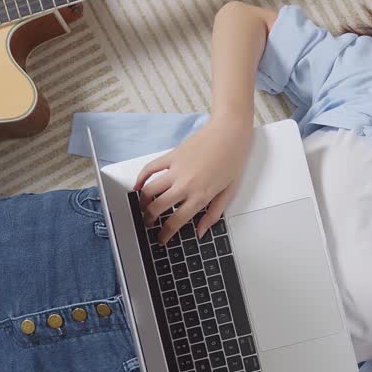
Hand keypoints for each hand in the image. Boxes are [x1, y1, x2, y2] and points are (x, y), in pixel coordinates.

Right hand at [133, 114, 251, 244]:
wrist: (229, 132)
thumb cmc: (233, 160)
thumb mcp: (229, 192)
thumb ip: (213, 214)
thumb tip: (201, 232)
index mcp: (201, 196)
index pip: (176, 221)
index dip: (165, 234)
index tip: (161, 239)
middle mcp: (185, 185)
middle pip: (157, 208)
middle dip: (149, 220)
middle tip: (149, 223)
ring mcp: (176, 170)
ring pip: (150, 191)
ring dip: (143, 202)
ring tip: (144, 207)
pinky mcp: (171, 156)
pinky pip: (150, 169)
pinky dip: (141, 179)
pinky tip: (139, 186)